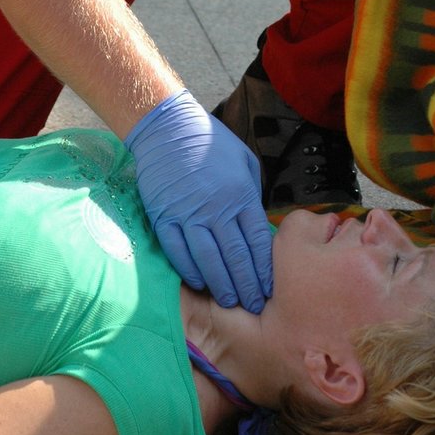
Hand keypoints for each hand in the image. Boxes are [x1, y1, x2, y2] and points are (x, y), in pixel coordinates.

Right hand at [125, 89, 272, 311]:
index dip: (264, 269)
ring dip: (220, 285)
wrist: (169, 128)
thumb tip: (256, 223)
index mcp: (241, 194)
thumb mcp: (244, 161)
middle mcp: (217, 208)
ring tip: (230, 302)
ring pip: (208, 259)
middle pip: (236, 256)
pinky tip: (199, 283)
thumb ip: (252, 193)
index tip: (270, 288)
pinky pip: (178, 251)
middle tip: (255, 305)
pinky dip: (189, 270)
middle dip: (247, 285)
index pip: (257, 241)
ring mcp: (189, 214)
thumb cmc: (211, 142)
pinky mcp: (164, 217)